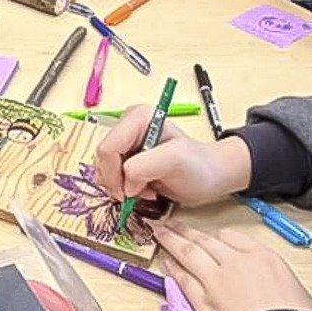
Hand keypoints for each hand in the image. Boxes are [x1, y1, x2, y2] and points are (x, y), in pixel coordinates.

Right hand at [93, 110, 250, 207]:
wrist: (209, 176)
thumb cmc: (199, 167)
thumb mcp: (175, 161)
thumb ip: (143, 166)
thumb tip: (125, 182)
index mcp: (138, 117)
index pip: (107, 148)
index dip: (113, 174)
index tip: (129, 193)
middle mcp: (128, 126)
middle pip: (102, 159)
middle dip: (118, 182)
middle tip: (141, 192)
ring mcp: (126, 142)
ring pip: (104, 170)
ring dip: (123, 187)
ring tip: (147, 189)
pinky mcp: (126, 157)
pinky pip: (112, 177)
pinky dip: (125, 189)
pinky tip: (145, 189)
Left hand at [155, 220, 311, 310]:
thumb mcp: (302, 298)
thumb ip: (287, 290)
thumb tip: (290, 300)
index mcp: (265, 258)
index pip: (234, 238)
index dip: (219, 238)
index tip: (212, 238)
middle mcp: (238, 263)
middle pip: (206, 241)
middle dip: (188, 231)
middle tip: (173, 224)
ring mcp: (217, 281)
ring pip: (189, 253)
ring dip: (172, 241)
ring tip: (160, 232)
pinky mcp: (203, 302)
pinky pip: (182, 280)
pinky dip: (171, 269)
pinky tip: (164, 262)